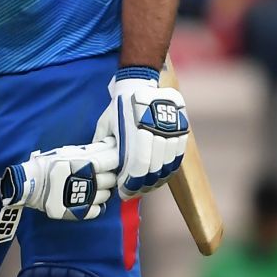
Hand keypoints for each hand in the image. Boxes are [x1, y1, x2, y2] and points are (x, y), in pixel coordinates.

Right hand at [0, 137, 119, 220]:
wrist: (30, 184)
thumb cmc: (49, 164)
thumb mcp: (68, 151)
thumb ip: (91, 150)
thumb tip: (111, 143)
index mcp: (87, 162)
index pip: (113, 159)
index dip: (116, 159)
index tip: (112, 160)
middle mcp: (89, 180)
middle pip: (112, 178)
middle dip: (108, 175)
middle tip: (99, 174)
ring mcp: (86, 197)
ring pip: (107, 195)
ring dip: (103, 190)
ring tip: (92, 186)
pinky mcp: (80, 211)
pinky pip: (98, 210)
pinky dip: (97, 205)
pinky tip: (89, 199)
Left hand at [91, 67, 188, 199]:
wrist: (141, 84)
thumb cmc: (119, 107)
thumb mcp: (105, 124)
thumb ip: (102, 145)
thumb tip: (94, 166)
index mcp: (135, 132)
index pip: (137, 168)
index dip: (130, 184)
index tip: (122, 191)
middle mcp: (156, 132)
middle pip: (153, 171)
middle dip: (141, 186)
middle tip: (131, 192)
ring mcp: (171, 131)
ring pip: (167, 167)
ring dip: (155, 181)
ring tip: (144, 187)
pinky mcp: (181, 131)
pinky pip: (177, 158)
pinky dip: (168, 171)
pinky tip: (158, 177)